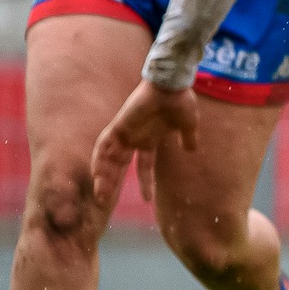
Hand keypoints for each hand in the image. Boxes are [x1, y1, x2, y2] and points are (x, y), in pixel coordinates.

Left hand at [91, 80, 197, 205]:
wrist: (173, 86)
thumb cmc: (181, 101)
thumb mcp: (187, 125)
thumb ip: (187, 139)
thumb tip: (192, 150)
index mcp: (149, 139)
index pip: (144, 166)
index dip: (145, 182)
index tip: (147, 200)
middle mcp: (134, 138)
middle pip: (119, 166)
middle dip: (113, 184)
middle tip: (105, 203)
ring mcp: (124, 132)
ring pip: (109, 159)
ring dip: (104, 177)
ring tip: (101, 195)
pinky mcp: (118, 126)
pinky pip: (103, 146)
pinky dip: (99, 160)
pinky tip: (97, 174)